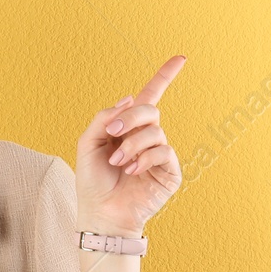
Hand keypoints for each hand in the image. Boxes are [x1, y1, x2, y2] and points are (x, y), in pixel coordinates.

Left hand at [74, 55, 185, 236]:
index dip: (164, 77)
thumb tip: (130, 99)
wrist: (101, 213)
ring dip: (132, 145)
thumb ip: (104, 118)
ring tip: (118, 163)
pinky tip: (131, 170)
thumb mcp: (88, 143)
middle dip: (130, 118)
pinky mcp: (169, 172)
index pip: (150, 97)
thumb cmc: (93, 181)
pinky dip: (144, 158)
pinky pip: (163, 151)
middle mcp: (147, 138)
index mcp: (129, 128)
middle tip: (112, 134)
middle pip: (149, 109)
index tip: (181, 58)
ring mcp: (160, 154)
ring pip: (154, 131)